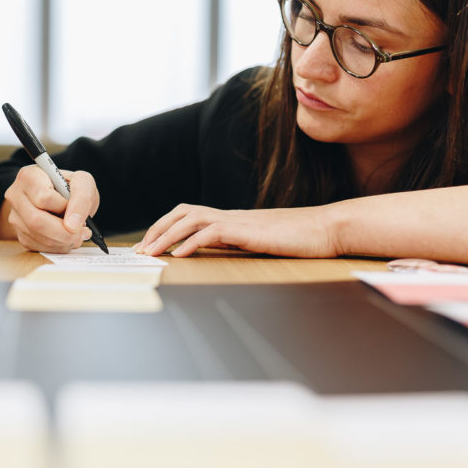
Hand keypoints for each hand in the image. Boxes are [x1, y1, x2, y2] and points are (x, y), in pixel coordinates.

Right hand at [0, 165, 97, 252]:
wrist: (60, 199)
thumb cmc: (69, 188)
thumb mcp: (83, 182)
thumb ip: (82, 198)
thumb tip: (72, 226)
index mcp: (28, 176)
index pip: (44, 197)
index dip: (64, 207)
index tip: (76, 209)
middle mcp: (16, 195)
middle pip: (37, 221)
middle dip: (64, 232)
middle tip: (82, 232)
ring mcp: (15, 217)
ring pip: (38, 237)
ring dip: (63, 241)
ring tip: (77, 234)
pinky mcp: (20, 235)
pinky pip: (38, 247)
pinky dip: (58, 247)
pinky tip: (66, 238)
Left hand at [137, 203, 341, 257]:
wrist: (327, 229)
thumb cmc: (299, 239)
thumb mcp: (259, 242)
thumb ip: (237, 242)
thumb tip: (214, 250)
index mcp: (231, 219)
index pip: (188, 215)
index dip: (165, 228)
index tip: (148, 246)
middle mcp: (230, 216)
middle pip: (182, 213)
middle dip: (157, 230)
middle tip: (139, 251)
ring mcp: (239, 221)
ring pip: (191, 219)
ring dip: (167, 235)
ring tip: (151, 253)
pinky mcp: (248, 230)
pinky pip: (213, 232)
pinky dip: (193, 242)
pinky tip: (180, 255)